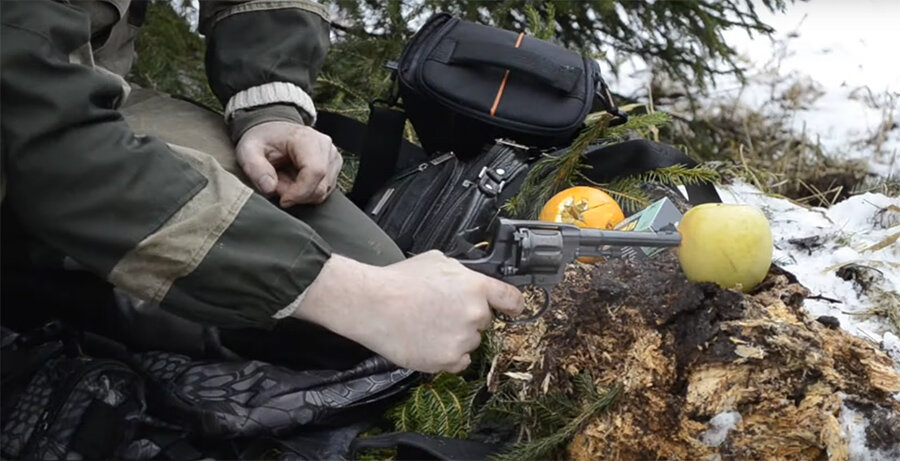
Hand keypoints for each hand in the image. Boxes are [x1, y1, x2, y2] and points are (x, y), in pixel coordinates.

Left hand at [235, 121, 342, 205]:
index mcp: (307, 138)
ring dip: (301, 194)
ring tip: (284, 180)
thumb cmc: (262, 140)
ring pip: (323, 191)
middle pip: (320, 186)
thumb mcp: (248, 150)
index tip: (282, 199)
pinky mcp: (333, 167)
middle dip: (297, 194)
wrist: (272, 131)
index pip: (315, 172)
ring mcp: (332, 157)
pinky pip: (324, 191)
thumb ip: (255, 168)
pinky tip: (294, 181)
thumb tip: (270, 187)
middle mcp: (325, 146)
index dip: (299, 192)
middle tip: (277, 185)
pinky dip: (307, 192)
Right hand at [293, 252, 524, 372]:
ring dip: (455, 337)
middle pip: (483, 322)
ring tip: (426, 326)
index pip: (512, 299)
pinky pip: (459, 362)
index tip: (513, 309)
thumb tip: (469, 279)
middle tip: (439, 313)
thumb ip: (462, 273)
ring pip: (470, 342)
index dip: (513, 305)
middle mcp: (475, 314)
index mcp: (476, 287)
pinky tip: (427, 342)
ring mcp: (463, 339)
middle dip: (467, 318)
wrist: (372, 304)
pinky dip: (447, 356)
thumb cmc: (399, 280)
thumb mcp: (437, 260)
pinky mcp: (448, 360)